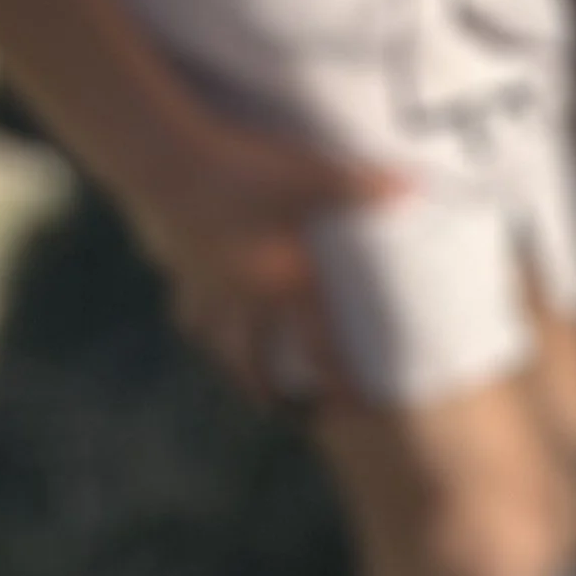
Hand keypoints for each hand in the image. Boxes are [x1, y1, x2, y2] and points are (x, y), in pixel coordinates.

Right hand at [120, 115, 399, 407]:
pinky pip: (188, 305)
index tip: (353, 414)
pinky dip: (197, 319)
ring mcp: (203, 284)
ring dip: (233, 366)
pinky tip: (199, 315)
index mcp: (284, 283)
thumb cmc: (242, 170)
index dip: (337, 384)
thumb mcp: (311, 174)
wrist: (161, 161)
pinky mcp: (173, 263)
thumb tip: (414, 187)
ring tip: (242, 376)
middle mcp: (244, 295)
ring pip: (218, 342)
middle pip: (256, 362)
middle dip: (274, 393)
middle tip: (291, 413)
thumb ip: (362, 187)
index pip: (318, 349)